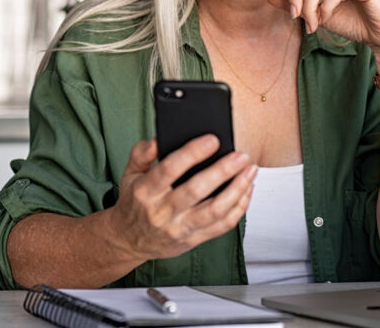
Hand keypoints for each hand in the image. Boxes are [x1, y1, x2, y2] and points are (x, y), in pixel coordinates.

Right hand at [105, 136, 256, 261]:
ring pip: (215, 210)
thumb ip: (141, 153)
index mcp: (146, 191)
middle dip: (223, 171)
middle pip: (197, 190)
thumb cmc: (134, 203)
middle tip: (240, 155)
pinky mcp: (194, 239)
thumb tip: (158, 139)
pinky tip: (246, 190)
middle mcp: (163, 211)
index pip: (169, 169)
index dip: (192, 153)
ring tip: (250, 171)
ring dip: (237, 189)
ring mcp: (180, 228)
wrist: (129, 240)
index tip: (212, 140)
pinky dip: (239, 207)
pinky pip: (222, 226)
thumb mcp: (129, 174)